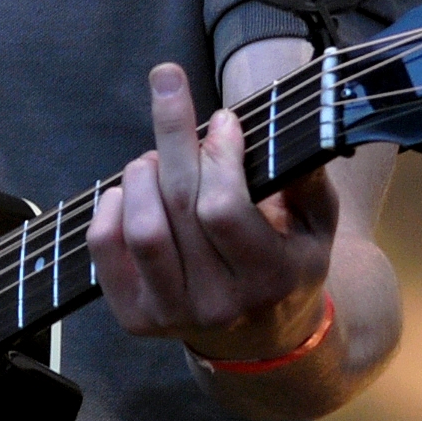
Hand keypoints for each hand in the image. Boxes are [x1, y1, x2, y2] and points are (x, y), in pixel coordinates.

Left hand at [88, 60, 337, 362]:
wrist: (259, 337)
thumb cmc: (287, 261)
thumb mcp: (316, 225)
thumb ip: (307, 180)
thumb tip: (281, 127)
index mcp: (271, 278)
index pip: (223, 209)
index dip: (218, 155)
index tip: (223, 118)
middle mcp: (220, 304)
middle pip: (178, 206)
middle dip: (172, 133)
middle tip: (168, 83)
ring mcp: (172, 314)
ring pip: (140, 228)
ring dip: (141, 173)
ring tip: (154, 157)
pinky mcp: (135, 317)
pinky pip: (105, 248)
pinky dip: (110, 205)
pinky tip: (130, 189)